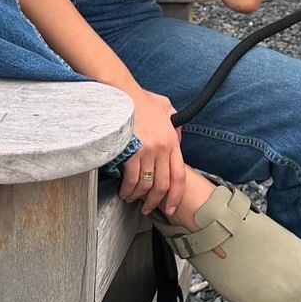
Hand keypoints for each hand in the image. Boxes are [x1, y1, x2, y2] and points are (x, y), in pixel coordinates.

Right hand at [119, 88, 186, 217]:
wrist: (121, 92)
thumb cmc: (140, 99)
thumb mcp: (166, 108)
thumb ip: (175, 125)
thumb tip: (177, 141)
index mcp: (172, 141)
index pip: (179, 175)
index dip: (176, 196)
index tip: (171, 208)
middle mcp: (162, 148)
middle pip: (162, 185)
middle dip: (155, 202)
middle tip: (148, 209)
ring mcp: (147, 150)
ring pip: (146, 184)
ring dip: (138, 196)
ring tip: (131, 198)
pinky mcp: (131, 151)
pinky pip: (131, 179)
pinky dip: (128, 189)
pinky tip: (124, 191)